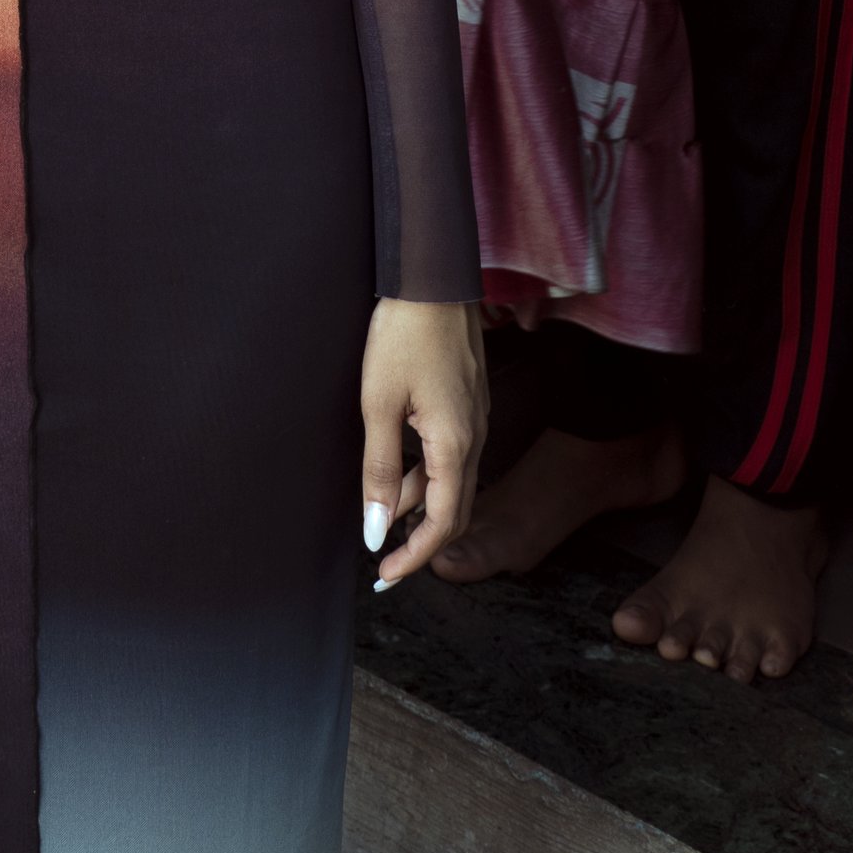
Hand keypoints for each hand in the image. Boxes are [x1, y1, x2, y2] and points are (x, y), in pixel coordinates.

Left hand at [360, 297, 487, 589]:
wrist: (434, 277)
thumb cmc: (404, 334)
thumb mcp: (379, 405)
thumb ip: (380, 471)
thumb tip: (376, 529)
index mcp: (456, 446)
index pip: (443, 524)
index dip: (416, 558)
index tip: (386, 575)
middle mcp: (476, 438)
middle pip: (455, 511)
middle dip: (421, 541)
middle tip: (387, 561)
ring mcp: (477, 419)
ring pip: (452, 481)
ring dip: (420, 503)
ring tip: (382, 511)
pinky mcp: (470, 402)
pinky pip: (453, 455)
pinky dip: (427, 474)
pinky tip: (401, 469)